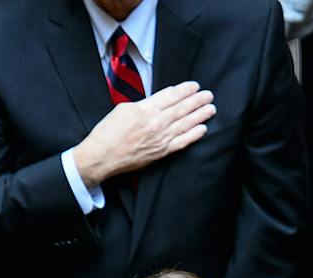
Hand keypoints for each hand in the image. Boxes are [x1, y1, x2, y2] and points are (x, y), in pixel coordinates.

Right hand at [72, 81, 215, 188]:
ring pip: (185, 124)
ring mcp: (160, 138)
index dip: (185, 90)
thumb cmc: (108, 133)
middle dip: (198, 100)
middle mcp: (156, 123)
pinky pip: (182, 142)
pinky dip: (193, 135)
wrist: (102, 156)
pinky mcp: (161, 152)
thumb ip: (143, 104)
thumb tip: (157, 103)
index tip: (194, 86)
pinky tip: (202, 129)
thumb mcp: (123, 109)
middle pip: (182, 108)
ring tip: (211, 109)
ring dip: (200, 115)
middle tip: (209, 95)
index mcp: (145, 108)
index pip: (171, 95)